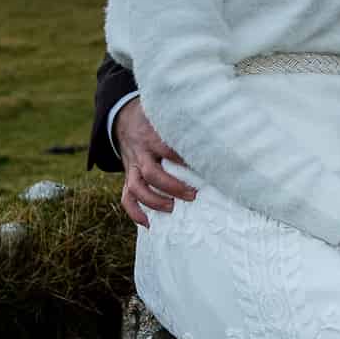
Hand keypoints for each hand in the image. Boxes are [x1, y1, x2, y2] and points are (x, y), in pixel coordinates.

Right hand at [115, 97, 196, 227]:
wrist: (124, 121)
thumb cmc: (154, 121)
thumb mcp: (164, 115)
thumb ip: (183, 120)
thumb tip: (215, 122)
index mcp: (152, 137)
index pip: (167, 149)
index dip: (183, 161)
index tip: (203, 169)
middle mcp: (140, 153)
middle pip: (152, 173)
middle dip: (172, 187)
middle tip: (193, 195)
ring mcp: (132, 167)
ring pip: (136, 188)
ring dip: (154, 201)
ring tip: (172, 208)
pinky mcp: (128, 178)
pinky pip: (126, 198)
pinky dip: (135, 212)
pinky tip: (149, 223)